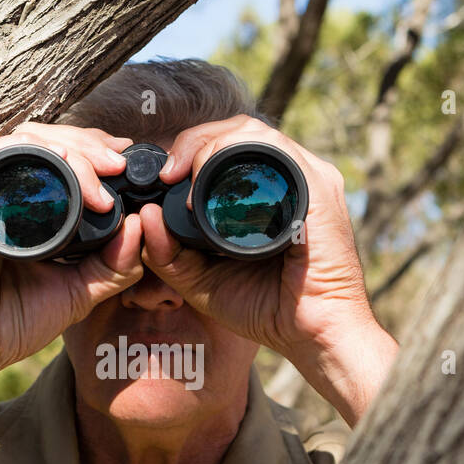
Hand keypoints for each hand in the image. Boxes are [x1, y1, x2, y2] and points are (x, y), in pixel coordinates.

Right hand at [0, 122, 144, 379]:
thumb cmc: (14, 322)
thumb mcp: (80, 291)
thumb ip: (114, 264)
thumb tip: (140, 226)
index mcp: (27, 205)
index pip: (61, 154)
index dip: (95, 148)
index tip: (127, 161)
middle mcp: (2, 193)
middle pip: (46, 139)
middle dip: (89, 144)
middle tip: (118, 165)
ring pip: (23, 141)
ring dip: (68, 148)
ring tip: (102, 174)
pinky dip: (28, 156)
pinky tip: (63, 171)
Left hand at [139, 115, 397, 422]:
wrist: (311, 334)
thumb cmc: (265, 308)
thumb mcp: (202, 280)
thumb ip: (169, 253)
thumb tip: (146, 215)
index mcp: (268, 191)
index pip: (226, 146)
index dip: (189, 149)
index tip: (161, 178)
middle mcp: (289, 177)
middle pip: (236, 130)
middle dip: (192, 141)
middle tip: (166, 173)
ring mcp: (307, 177)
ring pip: (251, 132)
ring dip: (207, 145)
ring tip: (182, 176)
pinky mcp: (318, 186)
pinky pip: (272, 149)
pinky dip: (233, 154)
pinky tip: (208, 179)